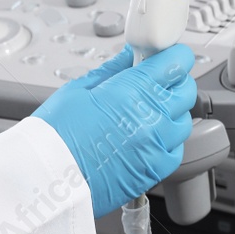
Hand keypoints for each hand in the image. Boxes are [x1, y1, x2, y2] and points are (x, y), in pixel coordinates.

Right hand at [31, 43, 196, 216]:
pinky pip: (176, 149)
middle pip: (186, 89)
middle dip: (173, 81)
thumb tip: (129, 57)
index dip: (173, 55)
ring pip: (184, 120)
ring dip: (171, 112)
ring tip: (145, 113)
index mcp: (134, 89)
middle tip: (152, 82)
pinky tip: (145, 137)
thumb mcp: (80, 88)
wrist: (48, 177)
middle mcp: (153, 116)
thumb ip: (113, 70)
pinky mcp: (155, 170)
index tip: (164, 56)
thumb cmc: (56, 134)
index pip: (178, 61)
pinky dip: (167, 141)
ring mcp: (157, 145)